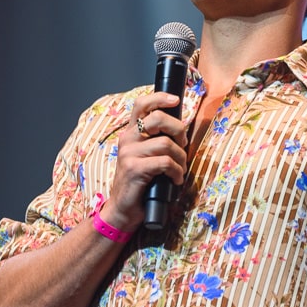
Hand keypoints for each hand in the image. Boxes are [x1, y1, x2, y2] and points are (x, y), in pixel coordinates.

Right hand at [103, 92, 189, 231]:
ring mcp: (128, 153)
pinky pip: (165, 162)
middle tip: (183, 146)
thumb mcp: (147, 156)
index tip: (175, 100)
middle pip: (158, 119)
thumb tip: (180, 129)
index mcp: (130, 133)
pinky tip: (175, 180)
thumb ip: (157, 140)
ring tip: (180, 170)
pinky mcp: (134, 169)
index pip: (141, 105)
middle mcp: (127, 139)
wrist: (123, 208)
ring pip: (166, 144)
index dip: (159, 98)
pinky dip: (177, 171)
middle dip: (179, 131)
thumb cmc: (141, 182)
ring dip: (181, 158)